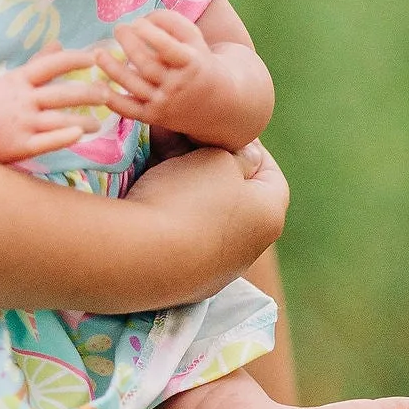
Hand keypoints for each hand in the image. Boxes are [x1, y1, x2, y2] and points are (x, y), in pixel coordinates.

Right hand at [0, 48, 110, 163]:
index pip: (52, 65)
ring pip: (59, 120)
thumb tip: (59, 43)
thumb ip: (38, 63)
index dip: (75, 59)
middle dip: (88, 93)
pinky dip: (63, 137)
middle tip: (106, 93)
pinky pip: (46, 142)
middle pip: (62, 94)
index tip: (95, 57)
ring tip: (98, 124)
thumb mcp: (13, 78)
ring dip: (83, 120)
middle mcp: (24, 100)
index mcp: (21, 80)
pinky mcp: (20, 146)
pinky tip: (79, 136)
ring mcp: (22, 124)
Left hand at [97, 12, 216, 130]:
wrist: (218, 104)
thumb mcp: (195, 39)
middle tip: (118, 29)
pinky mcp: (154, 117)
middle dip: (128, 44)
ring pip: (133, 85)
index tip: (136, 22)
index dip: (148, 32)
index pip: (166, 46)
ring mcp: (165, 103)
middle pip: (146, 64)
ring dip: (112, 68)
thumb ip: (171, 22)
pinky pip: (129, 110)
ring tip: (97, 53)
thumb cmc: (200, 63)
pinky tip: (98, 84)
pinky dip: (111, 100)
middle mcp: (177, 85)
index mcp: (191, 63)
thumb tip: (141, 18)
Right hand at [121, 140, 288, 302]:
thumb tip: (245, 157)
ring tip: (154, 156)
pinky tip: (143, 188)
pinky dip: (165, 209)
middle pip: (231, 192)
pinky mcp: (179, 280)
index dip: (244, 144)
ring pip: (201, 212)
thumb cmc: (190, 199)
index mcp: (268, 217)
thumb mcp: (219, 157)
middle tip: (180, 138)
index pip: (267, 170)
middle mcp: (246, 249)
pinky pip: (177, 233)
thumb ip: (237, 153)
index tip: (217, 128)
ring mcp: (211, 269)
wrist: (140, 257)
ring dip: (182, 184)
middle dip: (206, 161)